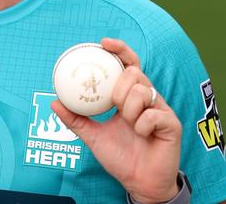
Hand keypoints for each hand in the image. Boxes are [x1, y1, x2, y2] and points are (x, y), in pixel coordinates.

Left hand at [51, 38, 181, 203]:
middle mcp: (146, 98)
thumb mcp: (92, 136)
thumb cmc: (121, 157)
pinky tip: (143, 135)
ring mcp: (160, 109)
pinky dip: (142, 126)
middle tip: (115, 106)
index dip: (119, 50)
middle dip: (120, 88)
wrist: (139, 183)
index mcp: (129, 96)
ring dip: (129, 110)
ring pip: (143, 91)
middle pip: (134, 73)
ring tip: (129, 125)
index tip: (103, 42)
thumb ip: (75, 120)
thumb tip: (54, 102)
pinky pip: (153, 114)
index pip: (127, 65)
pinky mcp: (172, 124)